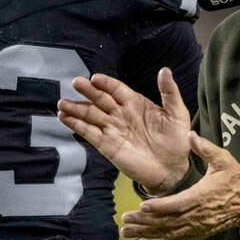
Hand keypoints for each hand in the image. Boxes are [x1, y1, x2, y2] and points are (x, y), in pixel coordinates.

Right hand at [57, 68, 190, 193]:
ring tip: (62, 103)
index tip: (95, 78)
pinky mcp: (106, 145)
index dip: (105, 83)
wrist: (173, 170)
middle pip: (100, 99)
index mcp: (135, 103)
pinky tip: (64, 118)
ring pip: (90, 115)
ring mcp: (112, 129)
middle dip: (88, 92)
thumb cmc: (177, 140)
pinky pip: (89, 132)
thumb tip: (165, 70)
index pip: (116, 89)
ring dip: (76, 108)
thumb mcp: (177, 113)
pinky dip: (76, 125)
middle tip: (76, 83)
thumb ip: (169, 92)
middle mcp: (120, 114)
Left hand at [120, 133, 239, 239]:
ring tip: (127, 234)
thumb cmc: (235, 179)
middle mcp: (198, 215)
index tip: (142, 207)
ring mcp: (197, 227)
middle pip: (168, 222)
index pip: (178, 204)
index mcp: (202, 196)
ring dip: (147, 235)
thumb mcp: (224, 160)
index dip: (160, 207)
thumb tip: (191, 135)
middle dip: (145, 222)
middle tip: (125, 221)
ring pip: (169, 233)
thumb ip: (206, 148)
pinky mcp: (197, 233)